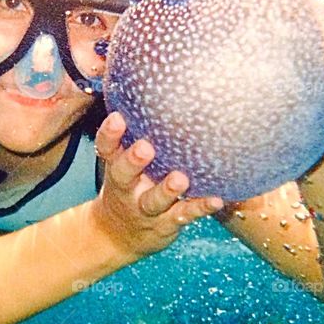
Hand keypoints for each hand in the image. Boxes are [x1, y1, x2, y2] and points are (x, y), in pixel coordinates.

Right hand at [91, 111, 223, 259]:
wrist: (116, 235)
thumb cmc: (127, 186)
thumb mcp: (121, 165)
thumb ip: (131, 138)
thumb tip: (152, 88)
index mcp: (116, 169)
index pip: (106, 149)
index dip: (109, 134)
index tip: (118, 118)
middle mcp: (126, 189)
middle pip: (123, 175)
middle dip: (133, 161)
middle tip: (145, 148)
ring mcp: (144, 209)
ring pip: (153, 201)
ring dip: (166, 190)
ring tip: (180, 178)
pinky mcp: (165, 224)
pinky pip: (183, 215)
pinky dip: (200, 208)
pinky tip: (217, 199)